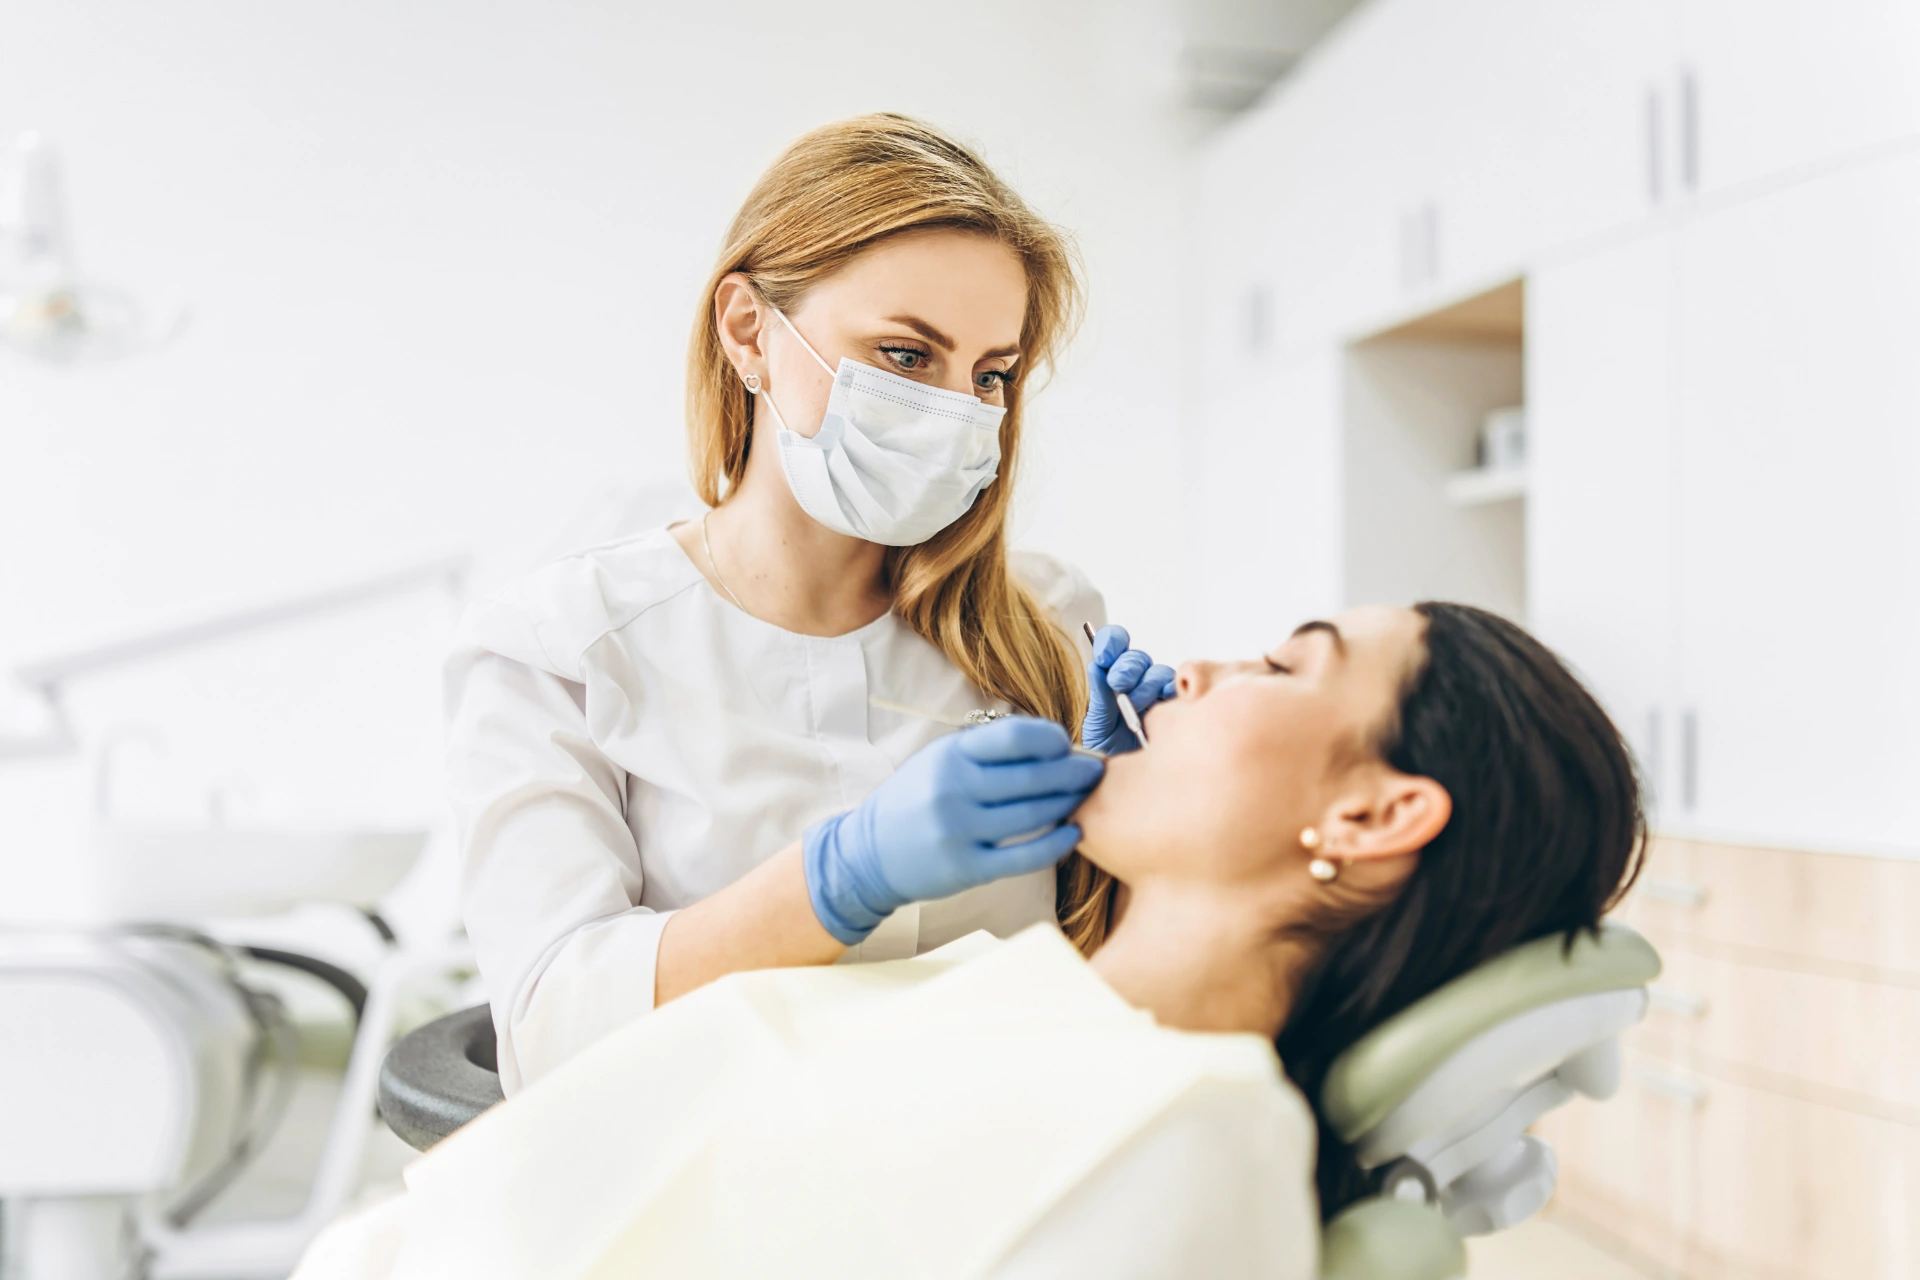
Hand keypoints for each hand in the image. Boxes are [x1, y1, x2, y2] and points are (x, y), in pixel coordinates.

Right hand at [803, 716, 1103, 944]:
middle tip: (1095, 770)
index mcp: (950, 755)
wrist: (869, 853)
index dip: (1050, 738)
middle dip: (1073, 772)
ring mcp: (959, 830)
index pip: (1014, 737)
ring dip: (1068, 803)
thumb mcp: (940, 760)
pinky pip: (1024, 856)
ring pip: (1033, 814)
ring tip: (1085, 797)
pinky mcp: (967, 868)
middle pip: (1032, 777)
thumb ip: (987, 751)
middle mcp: (954, 789)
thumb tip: (1051, 743)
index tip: (1066, 744)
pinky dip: (1056, 844)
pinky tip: (1073, 832)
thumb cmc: (916, 800)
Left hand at [1081, 624, 1174, 754]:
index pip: (1115, 643)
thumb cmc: (1108, 750)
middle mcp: (1136, 680)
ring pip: (1158, 673)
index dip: (1112, 642)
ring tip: (1135, 706)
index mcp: (1112, 676)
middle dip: (1126, 668)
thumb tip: (1096, 666)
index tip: (1104, 654)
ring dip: (1146, 686)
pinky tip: (1163, 703)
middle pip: (1137, 658)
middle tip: (1118, 683)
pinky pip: (1179, 690)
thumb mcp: (1097, 724)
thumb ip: (1099, 695)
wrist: (1123, 778)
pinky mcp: (1175, 707)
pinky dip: (1171, 692)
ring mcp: (1157, 693)